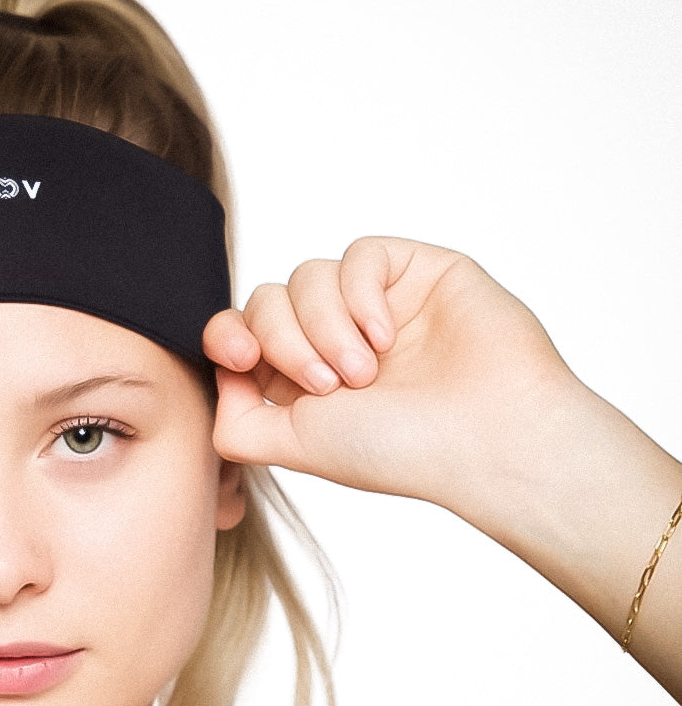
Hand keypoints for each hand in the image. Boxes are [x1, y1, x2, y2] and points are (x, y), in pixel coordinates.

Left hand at [203, 236, 584, 517]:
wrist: (488, 440)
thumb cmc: (399, 451)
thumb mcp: (295, 446)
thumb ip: (236, 423)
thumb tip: (218, 379)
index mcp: (301, 379)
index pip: (239, 333)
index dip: (225, 334)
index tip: (237, 355)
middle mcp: (334, 338)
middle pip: (265, 300)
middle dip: (284, 340)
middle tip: (330, 385)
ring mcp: (375, 303)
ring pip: (305, 276)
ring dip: (325, 325)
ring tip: (365, 371)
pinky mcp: (415, 271)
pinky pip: (359, 254)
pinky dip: (360, 294)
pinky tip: (386, 335)